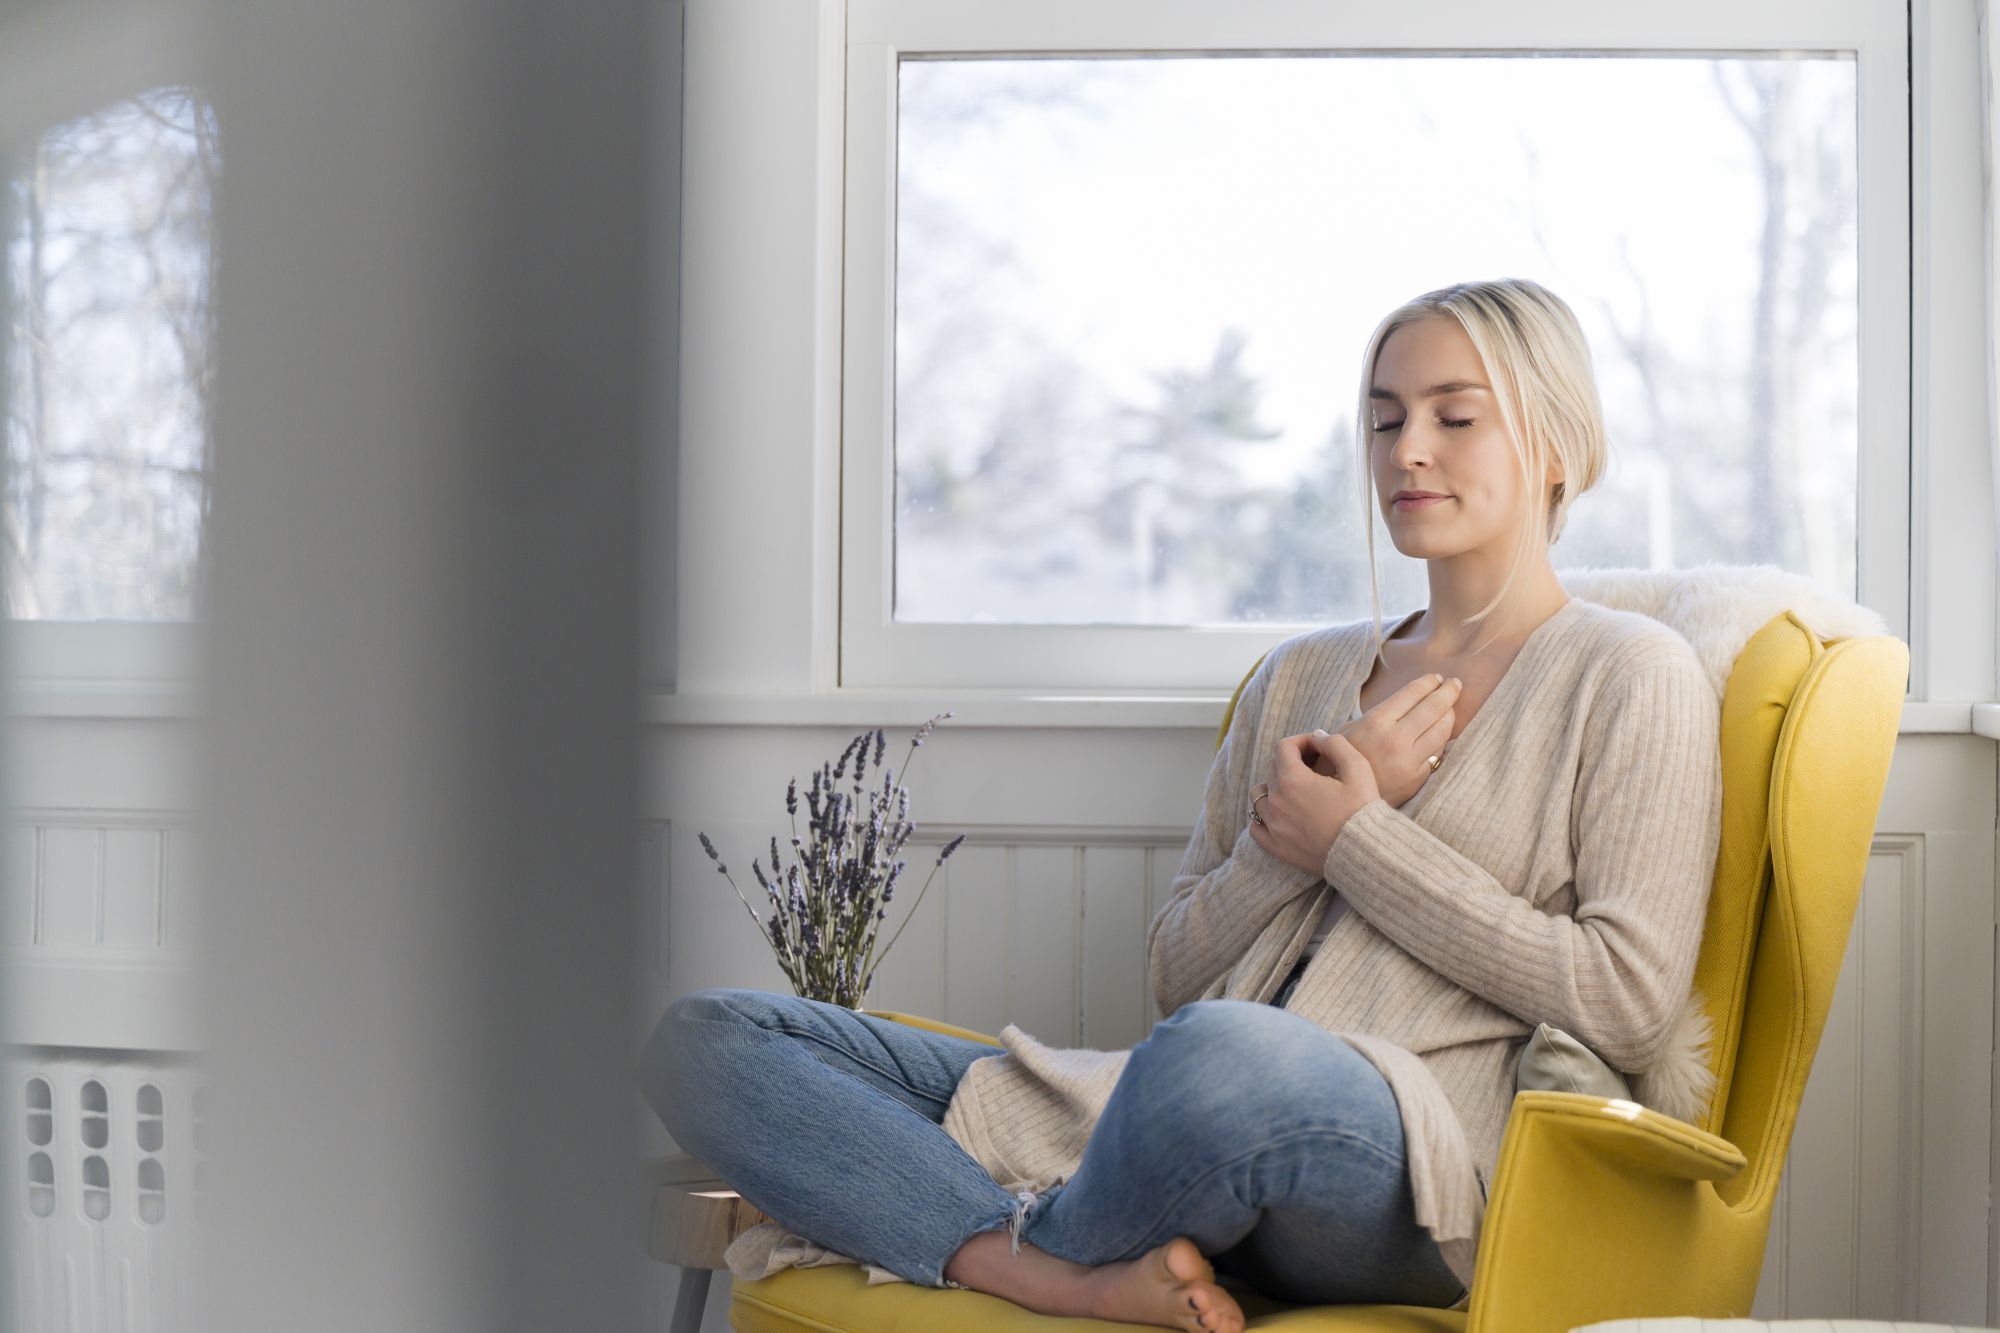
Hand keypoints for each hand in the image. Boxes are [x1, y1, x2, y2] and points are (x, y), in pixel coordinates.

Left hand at [1248, 731, 1379, 874]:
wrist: (1364, 853)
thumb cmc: (1362, 810)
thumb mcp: (1358, 768)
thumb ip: (1335, 744)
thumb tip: (1317, 736)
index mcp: (1292, 780)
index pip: (1284, 747)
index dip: (1301, 741)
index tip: (1318, 747)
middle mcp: (1276, 801)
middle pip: (1272, 768)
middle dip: (1291, 761)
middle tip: (1313, 765)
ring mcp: (1273, 826)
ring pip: (1259, 795)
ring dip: (1274, 786)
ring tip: (1296, 789)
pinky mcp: (1276, 847)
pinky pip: (1256, 827)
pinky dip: (1264, 817)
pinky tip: (1281, 814)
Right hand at [1311, 673, 1460, 807]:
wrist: (1340, 805)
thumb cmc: (1339, 763)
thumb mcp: (1346, 732)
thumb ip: (1374, 717)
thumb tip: (1401, 703)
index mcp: (1375, 723)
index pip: (1412, 694)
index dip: (1428, 682)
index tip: (1436, 678)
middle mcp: (1395, 739)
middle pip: (1433, 708)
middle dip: (1448, 691)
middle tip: (1454, 684)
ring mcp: (1409, 760)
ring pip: (1442, 730)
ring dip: (1450, 714)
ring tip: (1450, 706)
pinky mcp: (1417, 778)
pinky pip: (1438, 752)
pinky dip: (1442, 739)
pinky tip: (1442, 732)